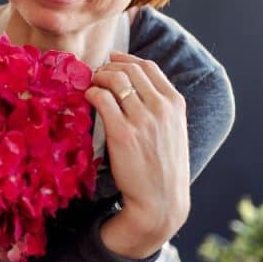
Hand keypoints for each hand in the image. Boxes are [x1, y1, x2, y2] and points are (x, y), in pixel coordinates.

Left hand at [85, 51, 190, 258]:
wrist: (161, 201)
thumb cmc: (164, 168)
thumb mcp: (173, 131)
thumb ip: (160, 107)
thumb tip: (134, 85)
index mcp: (175, 104)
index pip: (149, 66)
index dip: (126, 59)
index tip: (112, 60)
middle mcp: (161, 108)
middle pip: (129, 69)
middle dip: (108, 67)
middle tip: (96, 75)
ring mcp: (143, 120)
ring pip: (114, 79)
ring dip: (97, 77)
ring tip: (90, 85)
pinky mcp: (122, 134)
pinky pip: (101, 99)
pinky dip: (91, 93)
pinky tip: (87, 98)